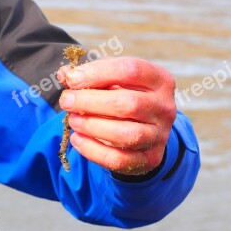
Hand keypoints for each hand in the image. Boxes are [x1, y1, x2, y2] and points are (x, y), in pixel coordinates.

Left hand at [58, 56, 176, 175]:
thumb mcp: (113, 80)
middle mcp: (165, 107)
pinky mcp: (150, 158)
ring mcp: (159, 135)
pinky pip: (119, 159)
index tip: (71, 79)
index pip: (131, 70)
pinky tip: (77, 139)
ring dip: (92, 126)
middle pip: (128, 104)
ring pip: (126, 135)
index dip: (97, 73)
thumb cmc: (125, 96)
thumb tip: (65, 74)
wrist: (146, 129)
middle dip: (90, 102)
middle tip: (66, 101)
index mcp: (160, 80)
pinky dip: (93, 150)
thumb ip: (90, 75)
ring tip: (72, 120)